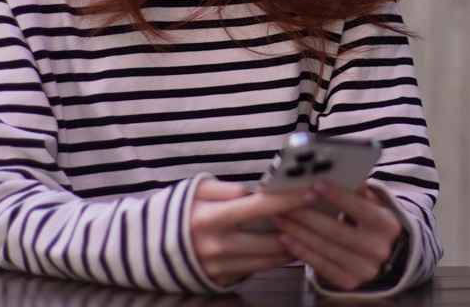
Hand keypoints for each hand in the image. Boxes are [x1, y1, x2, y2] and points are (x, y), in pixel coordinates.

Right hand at [188, 177, 314, 286]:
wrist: (149, 245)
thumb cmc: (179, 210)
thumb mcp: (197, 189)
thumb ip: (227, 189)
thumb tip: (257, 191)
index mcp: (209, 218)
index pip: (259, 208)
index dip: (289, 199)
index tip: (312, 190)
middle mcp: (217, 246)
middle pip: (271, 240)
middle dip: (300, 226)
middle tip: (320, 212)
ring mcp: (220, 267)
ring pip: (269, 259)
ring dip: (294, 244)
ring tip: (312, 229)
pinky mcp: (222, 280)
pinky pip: (258, 269)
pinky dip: (276, 258)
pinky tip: (290, 244)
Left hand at [270, 180, 404, 290]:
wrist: (376, 252)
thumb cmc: (367, 221)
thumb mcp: (370, 203)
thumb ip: (357, 190)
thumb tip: (339, 171)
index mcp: (387, 225)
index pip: (359, 208)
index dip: (336, 196)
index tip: (315, 184)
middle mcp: (379, 250)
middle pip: (336, 231)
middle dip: (306, 215)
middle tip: (284, 204)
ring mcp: (365, 269)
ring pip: (324, 248)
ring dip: (297, 232)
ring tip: (278, 218)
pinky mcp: (349, 282)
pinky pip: (319, 266)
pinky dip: (300, 251)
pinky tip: (285, 238)